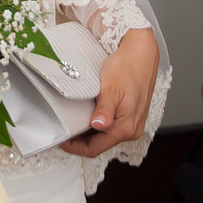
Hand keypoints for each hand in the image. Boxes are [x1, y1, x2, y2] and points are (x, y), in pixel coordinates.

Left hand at [60, 27, 158, 157]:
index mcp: (126, 127)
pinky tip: (88, 114)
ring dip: (88, 132)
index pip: (95, 149)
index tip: (61, 140)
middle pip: (99, 144)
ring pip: (105, 136)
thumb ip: (104, 110)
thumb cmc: (127, 67)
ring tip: (73, 122)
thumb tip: (98, 126)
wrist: (141, 54)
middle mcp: (131, 130)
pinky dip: (97, 124)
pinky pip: (111, 126)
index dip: (75, 147)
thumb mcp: (111, 88)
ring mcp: (132, 123)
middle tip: (63, 130)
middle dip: (80, 141)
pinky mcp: (131, 115)